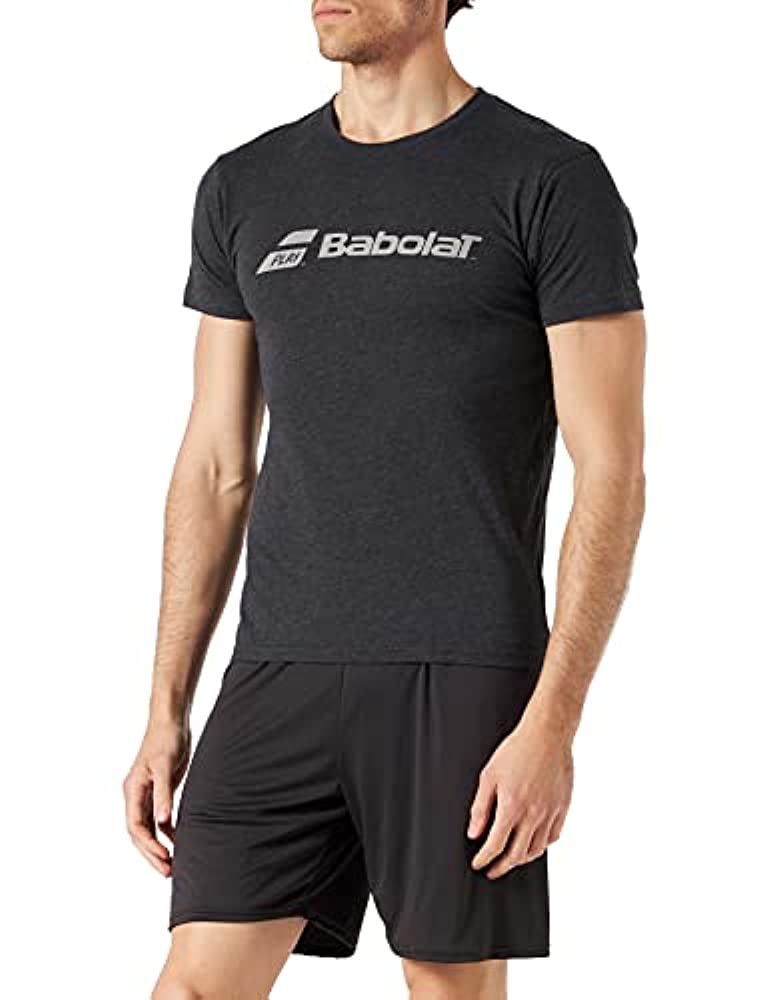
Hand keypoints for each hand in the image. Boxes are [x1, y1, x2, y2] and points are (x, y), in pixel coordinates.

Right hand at [122, 721, 190, 875]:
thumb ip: (163, 794)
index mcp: (133, 790)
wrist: (171, 721)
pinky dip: (167, 832)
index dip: (148, 846)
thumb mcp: (166, 766)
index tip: (164, 859)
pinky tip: (179, 842)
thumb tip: (162, 822)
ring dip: (159, 846)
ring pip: (149, 829)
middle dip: (152, 854)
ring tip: (173, 865)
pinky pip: (159, 819)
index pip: (136, 827)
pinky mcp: (159, 791)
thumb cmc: (166, 739)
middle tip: (168, 872)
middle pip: (140, 833)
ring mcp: (147, 794)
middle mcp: (136, 795)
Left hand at [467, 717, 573, 877]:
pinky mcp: (563, 807)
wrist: (547, 734)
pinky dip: (542, 845)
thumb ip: (480, 807)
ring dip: (521, 859)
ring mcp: (550, 813)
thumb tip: (473, 832)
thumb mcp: (489, 776)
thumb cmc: (516, 750)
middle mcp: (533, 814)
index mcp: (512, 807)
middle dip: (501, 867)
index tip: (478, 863)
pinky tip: (533, 843)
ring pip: (537, 850)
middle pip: (516, 855)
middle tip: (492, 870)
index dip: (484, 859)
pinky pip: (553, 836)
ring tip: (511, 859)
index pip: (495, 846)